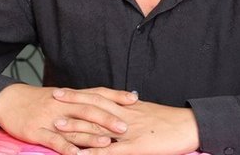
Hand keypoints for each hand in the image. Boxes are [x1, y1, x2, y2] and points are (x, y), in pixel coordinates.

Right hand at [0, 84, 138, 154]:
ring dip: (91, 136)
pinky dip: (65, 147)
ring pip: (74, 127)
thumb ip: (83, 100)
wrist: (10, 100)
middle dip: (108, 118)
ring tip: (107, 143)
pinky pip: (53, 140)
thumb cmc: (41, 100)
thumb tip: (107, 103)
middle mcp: (64, 105)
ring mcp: (50, 118)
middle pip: (88, 110)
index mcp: (71, 96)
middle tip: (125, 126)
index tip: (133, 99)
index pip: (97, 93)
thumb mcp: (63, 96)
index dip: (115, 96)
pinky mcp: (37, 131)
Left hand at [53, 93, 199, 154]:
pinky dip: (93, 154)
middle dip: (72, 104)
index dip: (80, 94)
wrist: (189, 126)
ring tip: (56, 126)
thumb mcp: (147, 114)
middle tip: (51, 101)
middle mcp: (124, 115)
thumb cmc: (170, 122)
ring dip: (76, 127)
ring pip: (98, 128)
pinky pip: (110, 152)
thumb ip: (131, 113)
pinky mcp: (134, 147)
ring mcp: (128, 132)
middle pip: (94, 107)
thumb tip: (119, 111)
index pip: (99, 97)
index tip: (62, 91)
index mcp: (127, 107)